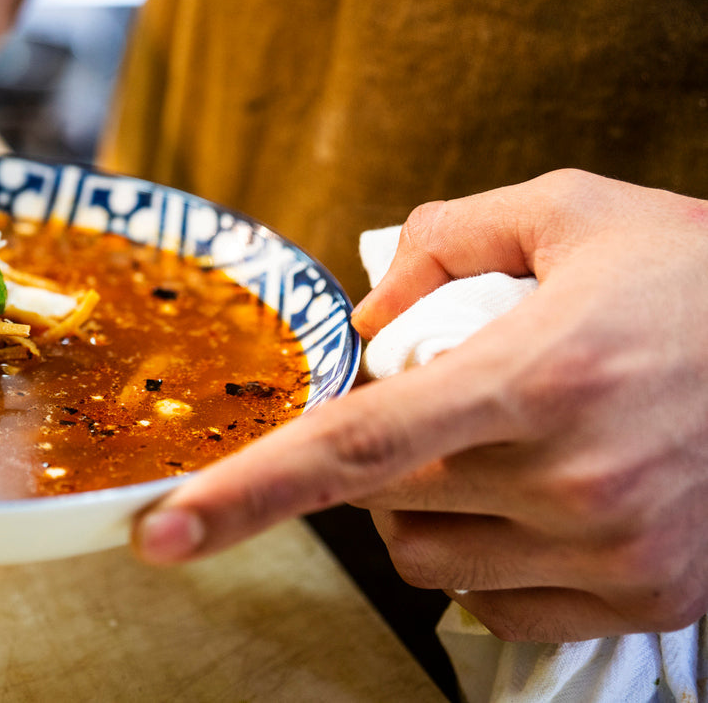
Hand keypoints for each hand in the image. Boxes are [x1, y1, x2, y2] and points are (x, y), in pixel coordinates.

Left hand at [133, 169, 707, 641]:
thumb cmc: (693, 274)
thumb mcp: (572, 212)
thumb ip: (448, 240)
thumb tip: (367, 318)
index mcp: (533, 376)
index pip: (355, 448)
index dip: (246, 493)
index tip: (161, 532)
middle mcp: (571, 478)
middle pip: (381, 502)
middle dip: (377, 456)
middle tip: (449, 397)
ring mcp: (612, 551)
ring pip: (427, 559)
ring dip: (424, 509)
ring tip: (497, 447)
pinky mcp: (648, 596)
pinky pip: (496, 603)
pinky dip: (487, 559)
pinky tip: (542, 500)